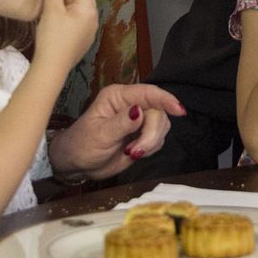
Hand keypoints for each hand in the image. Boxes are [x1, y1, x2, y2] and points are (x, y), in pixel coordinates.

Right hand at [31, 0, 97, 71]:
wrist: (51, 68)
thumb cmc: (53, 38)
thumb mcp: (52, 9)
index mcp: (89, 10)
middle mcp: (92, 19)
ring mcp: (87, 30)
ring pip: (77, 6)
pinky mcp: (79, 38)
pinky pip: (74, 17)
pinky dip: (64, 8)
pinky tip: (52, 6)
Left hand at [50, 83, 186, 181]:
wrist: (78, 165)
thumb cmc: (82, 146)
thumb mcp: (100, 135)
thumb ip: (121, 123)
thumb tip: (139, 111)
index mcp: (118, 97)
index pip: (147, 93)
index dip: (165, 100)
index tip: (179, 110)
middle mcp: (131, 104)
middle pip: (158, 112)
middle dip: (151, 134)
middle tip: (135, 151)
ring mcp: (138, 119)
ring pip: (161, 125)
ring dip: (151, 142)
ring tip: (132, 153)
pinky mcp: (142, 134)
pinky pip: (159, 138)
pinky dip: (151, 147)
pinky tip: (135, 153)